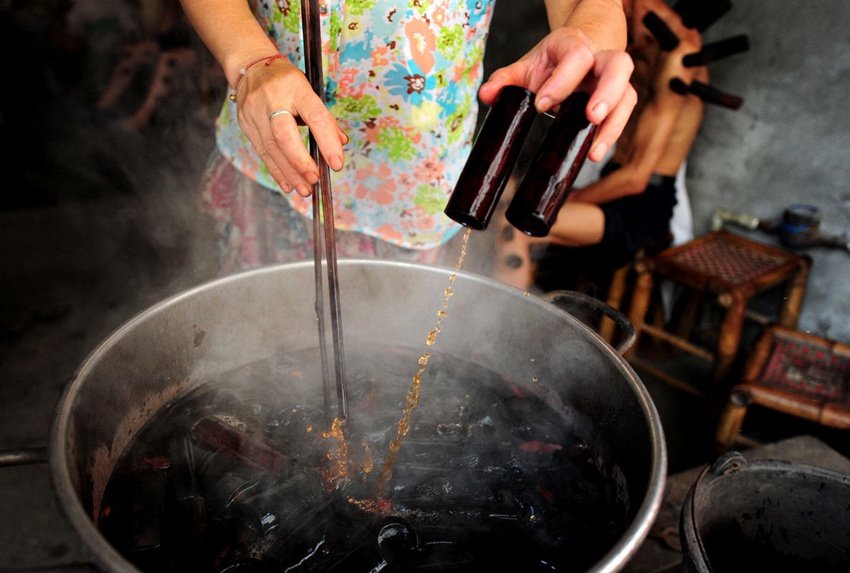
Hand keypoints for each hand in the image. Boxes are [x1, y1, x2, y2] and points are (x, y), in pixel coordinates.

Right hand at [233, 57, 348, 196]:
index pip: (314, 116)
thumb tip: (341, 142)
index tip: (337, 163)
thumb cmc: (287, 82)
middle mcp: (272, 99)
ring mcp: (254, 112)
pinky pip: (261, 152)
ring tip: (305, 190)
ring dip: (290, 173)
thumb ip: (325, 118)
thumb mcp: (309, 90)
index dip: (327, 141)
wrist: (251, 67)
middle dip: (300, 162)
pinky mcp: (246, 124)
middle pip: (284, 135)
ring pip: (271, 148)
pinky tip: (288, 185)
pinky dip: (276, 171)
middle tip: (315, 179)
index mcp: (295, 87)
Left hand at [478, 27, 635, 162]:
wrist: (581, 50)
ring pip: (628, 95)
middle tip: (591, 117)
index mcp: (575, 46)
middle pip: (618, 66)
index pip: (577, 57)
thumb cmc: (553, 61)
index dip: (562, 81)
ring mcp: (615, 81)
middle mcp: (601, 60)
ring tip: (594, 150)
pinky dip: (611, 135)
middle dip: (607, 93)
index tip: (541, 105)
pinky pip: (623, 115)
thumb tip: (486, 95)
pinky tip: (594, 152)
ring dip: (614, 124)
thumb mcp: (527, 65)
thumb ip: (505, 80)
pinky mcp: (619, 100)